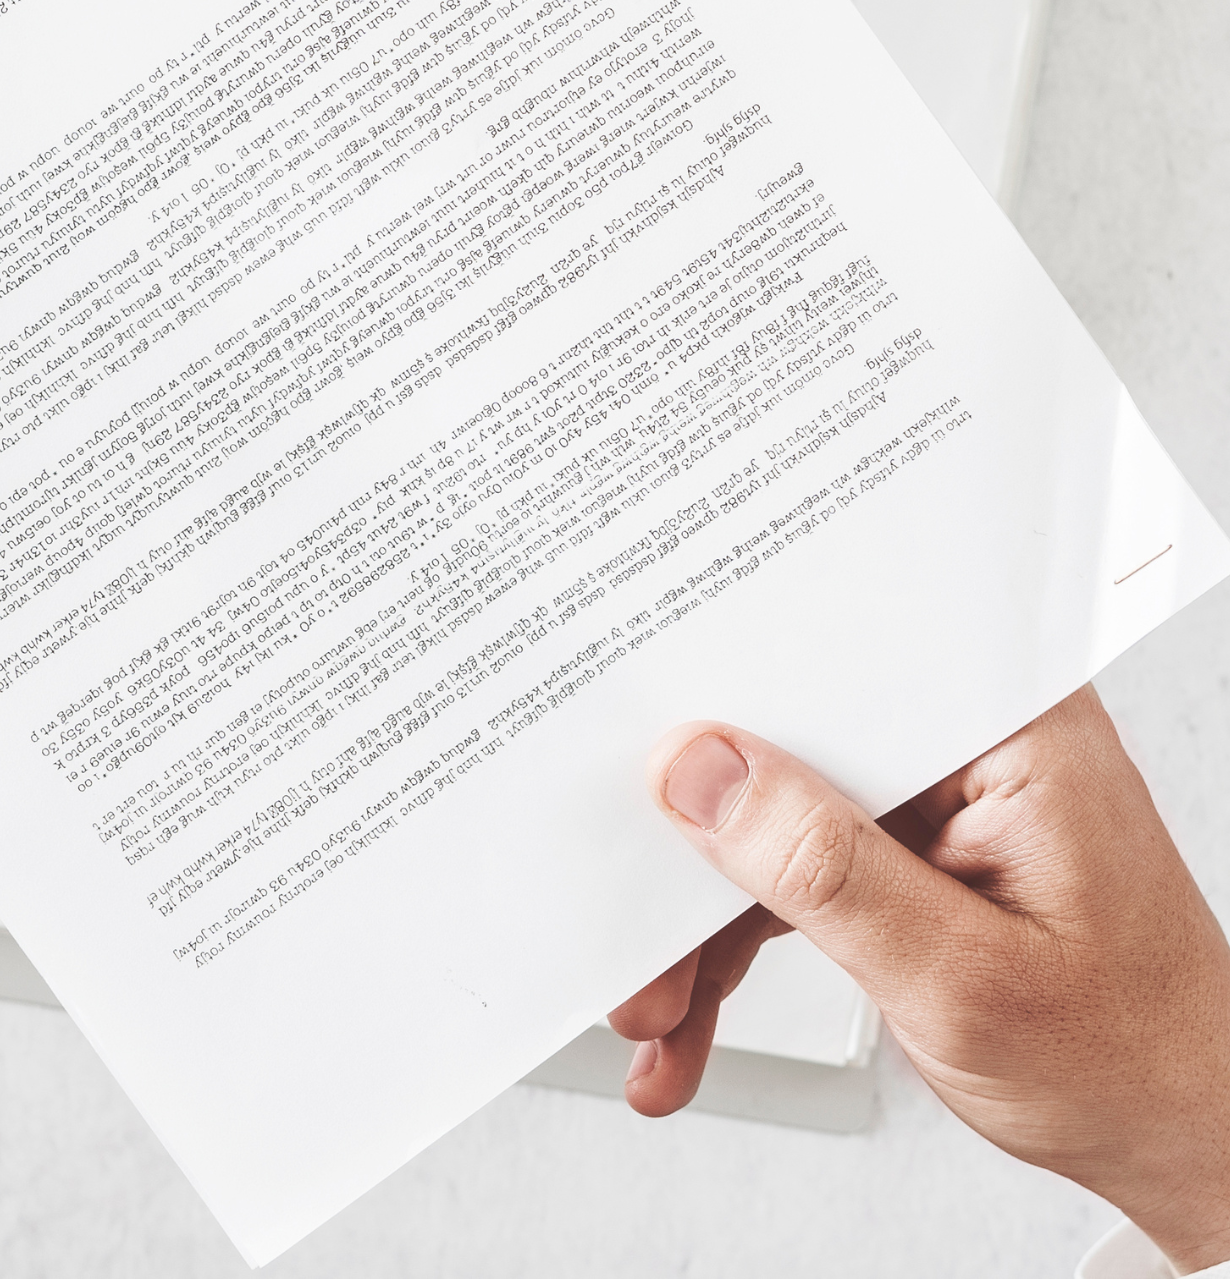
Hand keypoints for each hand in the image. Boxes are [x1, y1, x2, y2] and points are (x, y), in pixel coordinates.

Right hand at [611, 688, 1229, 1273]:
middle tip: (624, 916)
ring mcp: (929, 796)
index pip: (835, 655)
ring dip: (699, 920)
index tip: (625, 727)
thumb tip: (698, 767)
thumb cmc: (1131, 1059)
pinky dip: (734, 948)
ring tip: (650, 1005)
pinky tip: (690, 1016)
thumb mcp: (962, 976)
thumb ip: (825, 869)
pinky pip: (789, 875)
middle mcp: (963, 739)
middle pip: (782, 742)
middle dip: (689, 841)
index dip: (720, 677)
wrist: (1193, 1141)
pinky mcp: (901, 850)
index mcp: (1006, 721)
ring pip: (768, 819)